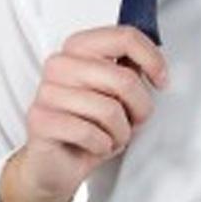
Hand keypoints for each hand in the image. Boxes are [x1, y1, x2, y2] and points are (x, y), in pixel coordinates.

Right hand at [0, 24, 170, 201]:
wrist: (55, 164)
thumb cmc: (87, 127)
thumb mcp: (116, 96)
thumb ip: (130, 72)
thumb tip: (152, 63)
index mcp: (78, 48)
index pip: (124, 37)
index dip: (151, 59)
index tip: (161, 79)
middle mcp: (60, 65)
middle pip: (123, 79)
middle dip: (140, 108)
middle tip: (134, 121)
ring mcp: (47, 91)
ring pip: (109, 110)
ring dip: (121, 133)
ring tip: (111, 136)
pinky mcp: (40, 119)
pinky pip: (90, 133)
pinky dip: (103, 146)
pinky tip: (96, 146)